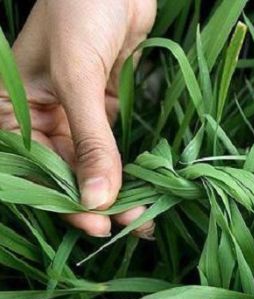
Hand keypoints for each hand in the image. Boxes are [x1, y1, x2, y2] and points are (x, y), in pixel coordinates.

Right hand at [0, 0, 156, 236]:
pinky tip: (143, 184)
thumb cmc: (80, 11)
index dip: (63, 200)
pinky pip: (112, 144)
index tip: (96, 223)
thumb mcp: (77, 77)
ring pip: (92, 162)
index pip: (33, 168)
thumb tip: (97, 199)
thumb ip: (90, 140)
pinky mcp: (104, 106)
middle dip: (97, 200)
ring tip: (143, 215)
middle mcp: (41, 116)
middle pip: (66, 171)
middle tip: (130, 224)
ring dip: (116, 188)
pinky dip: (127, 165)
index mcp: (12, 109)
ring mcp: (74, 112)